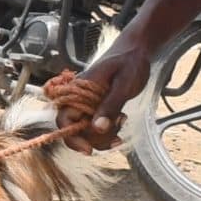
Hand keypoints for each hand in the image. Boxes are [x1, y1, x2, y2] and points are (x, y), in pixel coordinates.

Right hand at [46, 36, 152, 150]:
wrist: (136, 51)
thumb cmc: (129, 61)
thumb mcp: (124, 84)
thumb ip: (110, 106)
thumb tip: (98, 129)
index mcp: (79, 89)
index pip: (64, 119)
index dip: (73, 137)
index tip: (88, 149)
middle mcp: (79, 97)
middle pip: (76, 129)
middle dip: (96, 137)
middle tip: (117, 132)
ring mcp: (88, 102)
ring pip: (87, 130)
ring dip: (104, 135)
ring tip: (122, 120)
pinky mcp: (97, 106)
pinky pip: (96, 125)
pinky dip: (108, 130)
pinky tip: (121, 122)